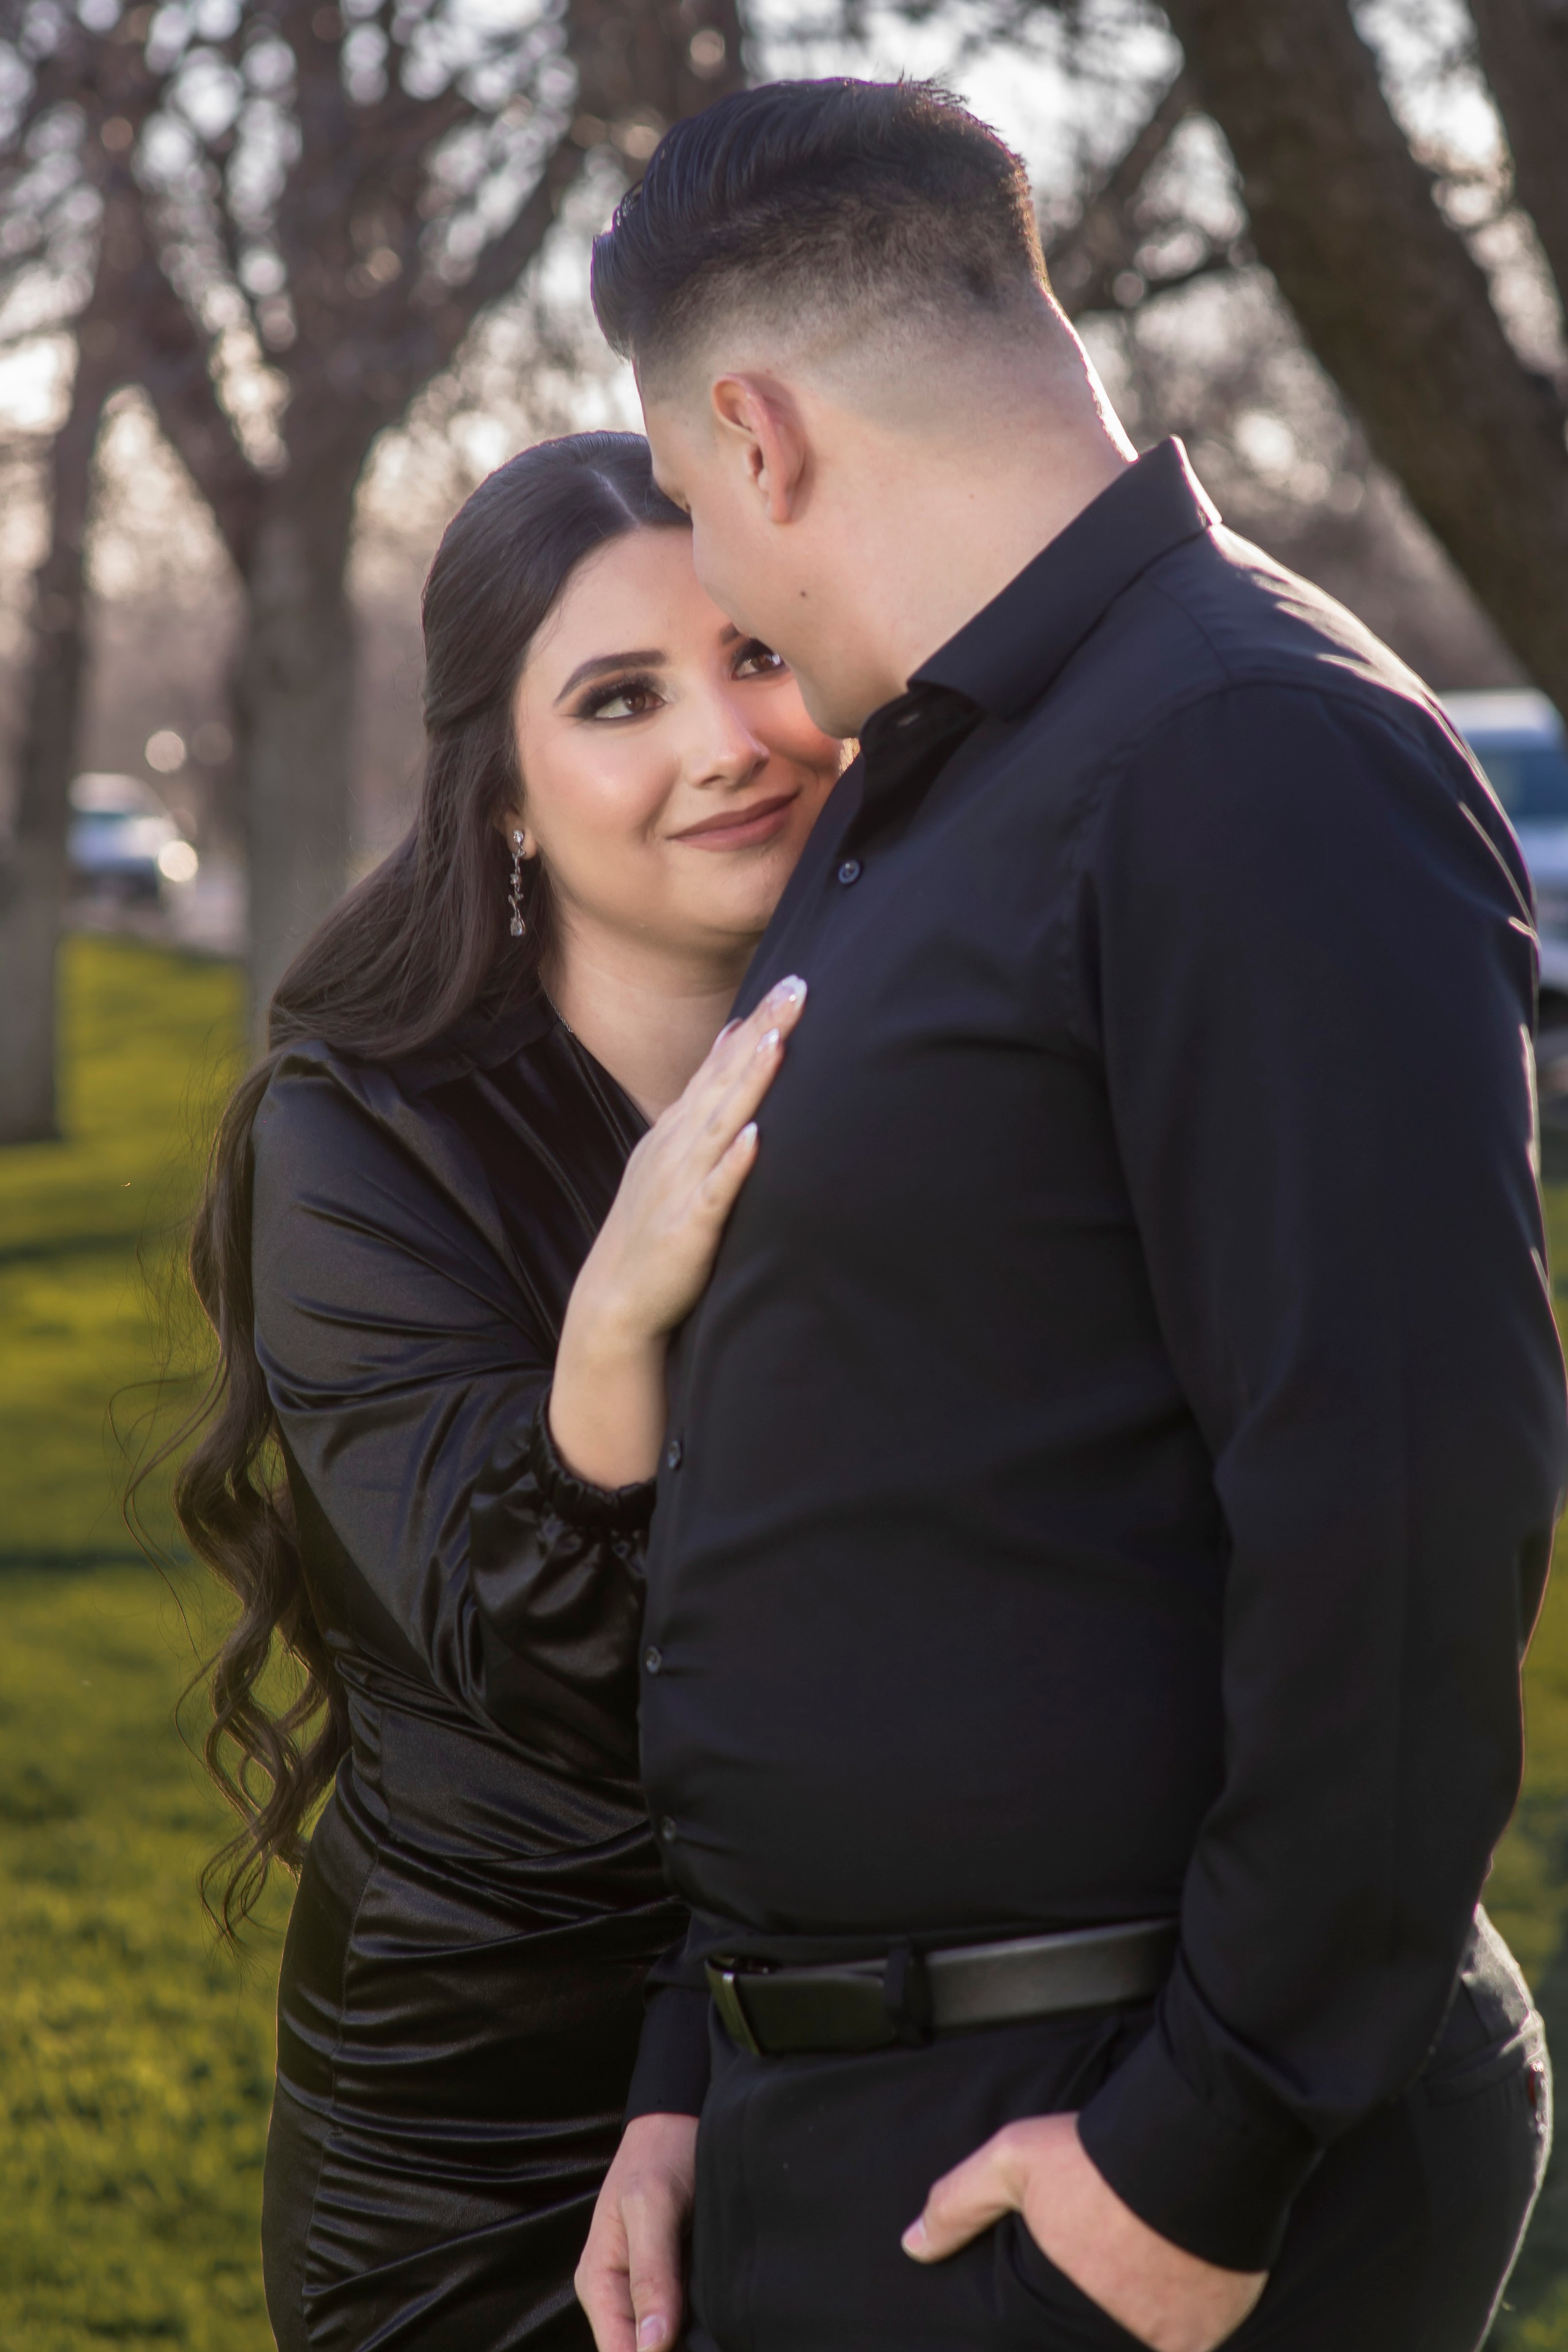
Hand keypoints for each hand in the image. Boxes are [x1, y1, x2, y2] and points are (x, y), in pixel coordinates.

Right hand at [550, 975, 806, 1487]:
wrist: (615, 1302)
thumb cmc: (655, 1227)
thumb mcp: (677, 1155)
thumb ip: (708, 1102)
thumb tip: (737, 1042)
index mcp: (679, 1131)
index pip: (722, 1065)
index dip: (756, 1023)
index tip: (792, 981)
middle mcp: (679, 1147)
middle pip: (727, 1080)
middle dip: (762, 1033)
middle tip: (798, 988)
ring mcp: (682, 1185)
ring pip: (722, 1124)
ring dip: (748, 1083)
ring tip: (777, 1041)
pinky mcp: (688, 1229)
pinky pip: (716, 1192)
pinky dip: (733, 1164)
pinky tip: (755, 1137)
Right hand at [575, 2111, 698, 2351]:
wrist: (678, 2121)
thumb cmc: (659, 2154)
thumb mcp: (653, 2207)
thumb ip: (651, 2275)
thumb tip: (652, 2345)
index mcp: (598, 2281)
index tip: (688, 2346)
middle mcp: (617, 2293)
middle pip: (640, 2350)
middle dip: (673, 2349)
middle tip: (713, 2340)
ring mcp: (644, 2290)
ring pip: (662, 2340)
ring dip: (687, 2340)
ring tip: (718, 2334)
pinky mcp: (671, 2282)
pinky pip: (680, 2321)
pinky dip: (697, 2327)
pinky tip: (718, 2322)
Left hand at [903, 2112, 1265, 2351]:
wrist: (1191, 2140)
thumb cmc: (1096, 2154)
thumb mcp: (1012, 2160)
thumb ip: (959, 2204)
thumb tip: (911, 2248)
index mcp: (1063, 2298)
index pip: (1049, 2332)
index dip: (1058, 2316)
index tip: (1072, 2287)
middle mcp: (1112, 2326)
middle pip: (1101, 2329)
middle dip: (1106, 2303)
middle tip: (1115, 2263)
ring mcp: (1165, 2331)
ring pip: (1148, 2334)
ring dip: (1149, 2312)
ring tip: (1150, 2267)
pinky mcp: (1214, 2324)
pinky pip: (1199, 2341)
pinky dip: (1193, 2323)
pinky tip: (1188, 2292)